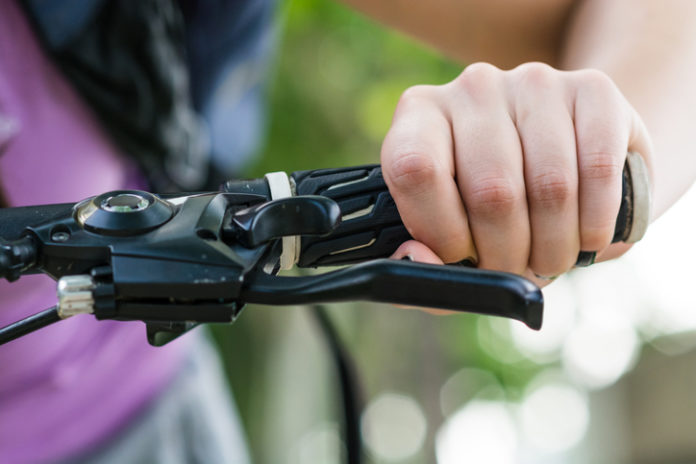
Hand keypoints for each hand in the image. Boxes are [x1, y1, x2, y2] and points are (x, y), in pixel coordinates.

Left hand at [382, 62, 651, 284]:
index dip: (441, 229)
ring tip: (550, 259)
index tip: (461, 257)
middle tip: (514, 271)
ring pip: (550, 186)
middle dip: (506, 254)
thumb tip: (418, 257)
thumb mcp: (450, 237)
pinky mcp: (593, 87)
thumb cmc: (492, 211)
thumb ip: (424, 263)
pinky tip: (588, 237)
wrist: (564, 161)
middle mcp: (473, 88)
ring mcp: (534, 82)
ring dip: (554, 247)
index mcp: (420, 116)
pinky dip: (596, 222)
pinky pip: (599, 167)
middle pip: (491, 189)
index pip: (416, 170)